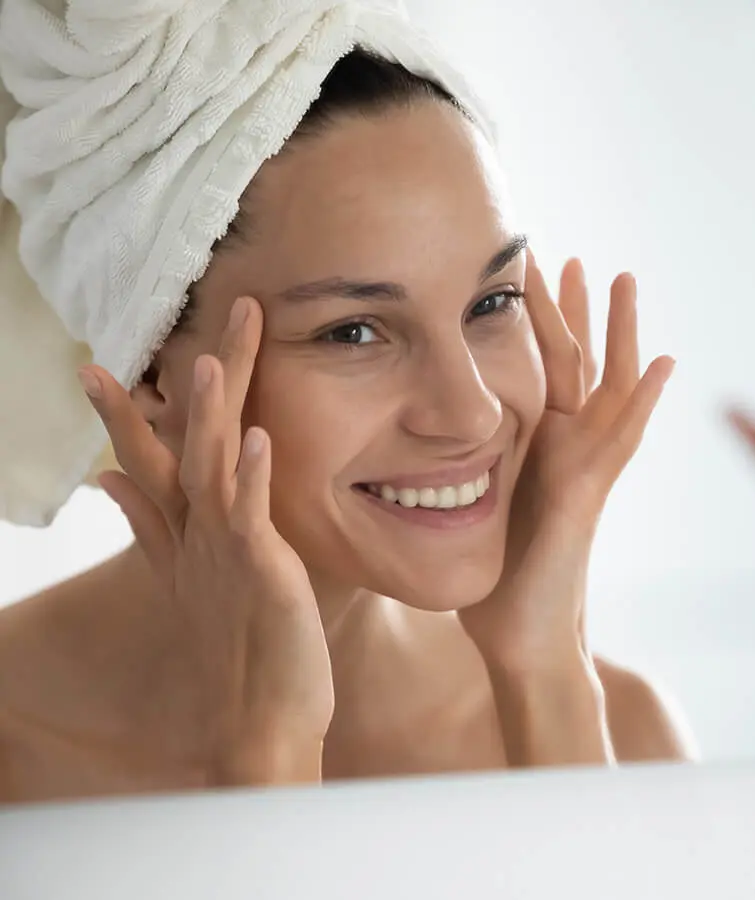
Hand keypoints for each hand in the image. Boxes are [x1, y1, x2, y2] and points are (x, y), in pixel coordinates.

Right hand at [78, 296, 333, 783]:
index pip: (149, 462)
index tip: (97, 368)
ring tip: (209, 363)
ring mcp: (226, 552)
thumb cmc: (235, 643)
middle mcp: (198, 535)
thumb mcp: (184, 576)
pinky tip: (254, 437)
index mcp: (185, 533)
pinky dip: (251, 477)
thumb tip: (107, 479)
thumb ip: (148, 525)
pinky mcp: (261, 571)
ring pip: (211, 472)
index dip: (123, 416)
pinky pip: (253, 516)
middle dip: (172, 394)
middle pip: (182, 452)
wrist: (257, 718)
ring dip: (208, 418)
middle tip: (149, 339)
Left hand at [459, 251, 673, 670]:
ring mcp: (581, 466)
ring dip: (615, 333)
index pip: (529, 367)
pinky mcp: (589, 491)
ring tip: (623, 278)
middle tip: (566, 255)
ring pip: (605, 385)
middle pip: (568, 363)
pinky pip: (621, 437)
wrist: (519, 631)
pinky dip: (644, 401)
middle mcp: (560, 446)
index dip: (525, 323)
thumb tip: (404, 447)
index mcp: (528, 443)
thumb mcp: (467, 504)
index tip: (512, 275)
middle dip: (567, 310)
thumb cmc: (492, 574)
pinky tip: (664, 362)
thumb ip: (451, 470)